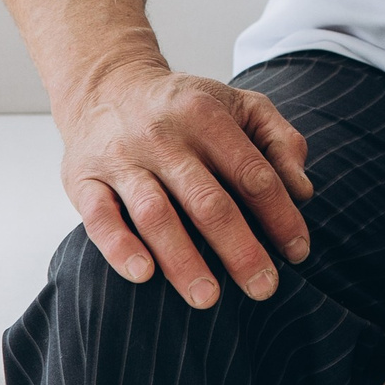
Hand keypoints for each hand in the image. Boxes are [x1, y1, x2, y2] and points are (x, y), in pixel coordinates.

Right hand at [60, 60, 312, 307]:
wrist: (107, 85)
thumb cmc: (187, 108)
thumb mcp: (240, 105)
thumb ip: (279, 140)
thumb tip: (302, 190)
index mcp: (207, 115)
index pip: (252, 173)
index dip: (280, 215)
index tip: (298, 252)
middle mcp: (163, 136)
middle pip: (207, 200)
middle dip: (239, 248)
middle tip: (264, 288)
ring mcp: (120, 158)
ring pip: (155, 214)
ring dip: (182, 259)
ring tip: (208, 298)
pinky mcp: (83, 179)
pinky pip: (99, 217)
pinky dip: (120, 247)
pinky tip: (144, 275)